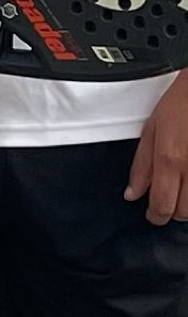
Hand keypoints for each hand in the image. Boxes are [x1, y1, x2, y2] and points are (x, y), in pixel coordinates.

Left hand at [127, 77, 187, 224]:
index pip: (162, 205)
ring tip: (183, 187)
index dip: (156, 216)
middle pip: (185, 212)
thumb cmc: (183, 100)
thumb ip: (141, 164)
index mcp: (171, 158)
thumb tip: (132, 192)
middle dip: (173, 211)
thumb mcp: (152, 127)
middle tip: (168, 200)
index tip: (153, 215)